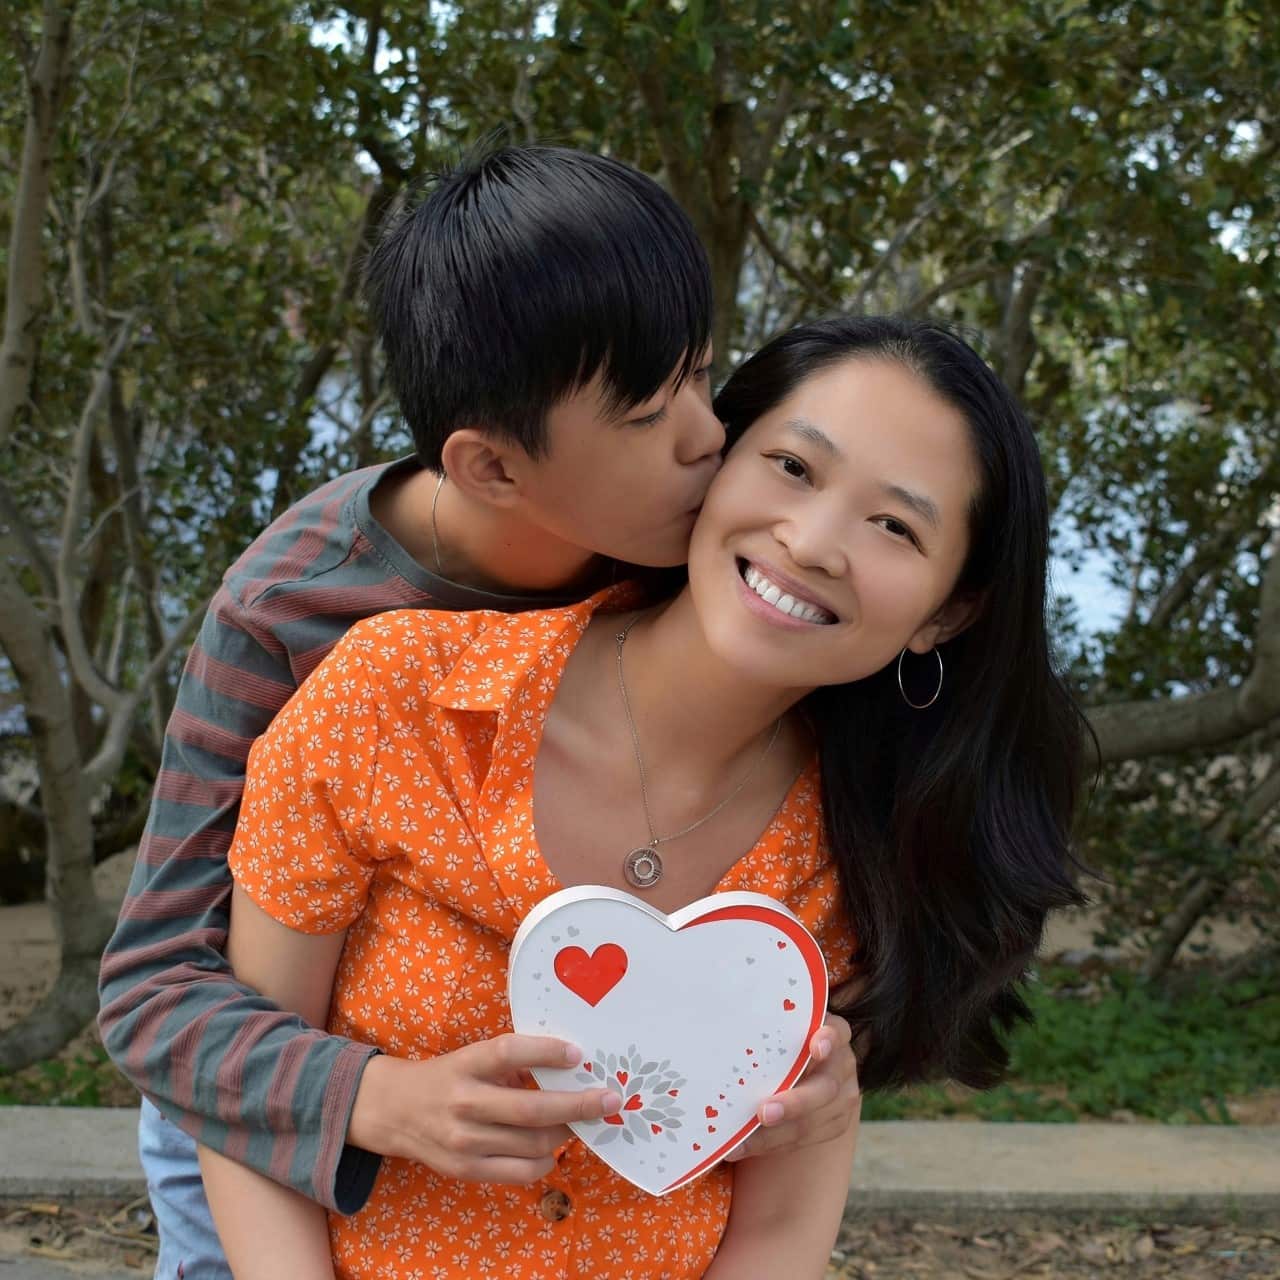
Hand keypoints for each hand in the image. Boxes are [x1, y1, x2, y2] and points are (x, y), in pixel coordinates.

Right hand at [348, 1035, 621, 1183]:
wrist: (395, 1112)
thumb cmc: (447, 1078)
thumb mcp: (472, 1057)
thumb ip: (512, 1063)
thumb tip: (569, 1066)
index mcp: (466, 1064)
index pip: (508, 1053)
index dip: (545, 1051)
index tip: (578, 1053)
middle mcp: (464, 1103)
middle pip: (531, 1110)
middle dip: (578, 1106)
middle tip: (608, 1100)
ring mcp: (464, 1142)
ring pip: (532, 1145)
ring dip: (566, 1134)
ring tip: (584, 1122)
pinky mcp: (466, 1170)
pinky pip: (520, 1171)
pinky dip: (545, 1160)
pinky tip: (553, 1147)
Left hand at [724, 1013, 859, 1161]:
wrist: (803, 1062)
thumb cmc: (780, 1037)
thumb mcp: (781, 1026)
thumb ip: (767, 1027)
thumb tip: (726, 1027)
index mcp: (834, 1031)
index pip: (836, 1032)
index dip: (828, 1040)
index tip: (814, 1047)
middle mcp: (843, 1064)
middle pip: (825, 1087)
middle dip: (794, 1103)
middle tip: (764, 1113)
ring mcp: (843, 1097)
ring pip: (812, 1122)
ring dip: (774, 1135)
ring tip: (740, 1141)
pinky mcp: (835, 1124)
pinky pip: (803, 1140)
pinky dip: (770, 1145)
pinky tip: (743, 1146)